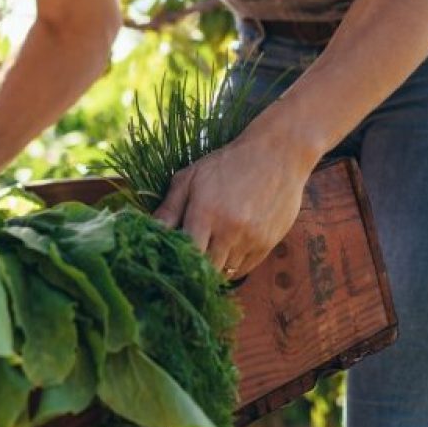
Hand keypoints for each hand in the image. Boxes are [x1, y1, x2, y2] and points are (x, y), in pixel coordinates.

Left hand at [154, 129, 312, 278]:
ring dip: (214, 267)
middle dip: (194, 269)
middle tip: (187, 264)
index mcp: (206, 212)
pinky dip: (233, 267)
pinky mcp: (268, 243)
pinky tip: (226, 252)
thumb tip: (149, 232)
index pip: (186, 255)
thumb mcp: (192, 177)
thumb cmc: (228, 163)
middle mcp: (230, 229)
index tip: (171, 262)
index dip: (177, 262)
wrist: (277, 153)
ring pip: (226, 272)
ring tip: (208, 254)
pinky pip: (245, 269)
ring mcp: (252, 238)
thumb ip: (169, 208)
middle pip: (206, 269)